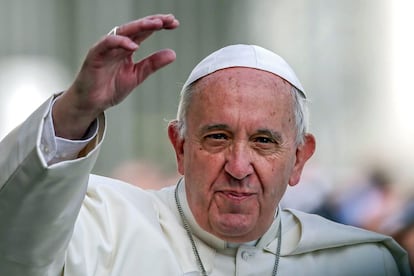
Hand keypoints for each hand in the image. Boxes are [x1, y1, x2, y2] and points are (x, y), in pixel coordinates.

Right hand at [53, 14, 178, 138]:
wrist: (92, 103)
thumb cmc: (111, 88)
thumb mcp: (137, 75)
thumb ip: (153, 64)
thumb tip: (173, 53)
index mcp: (127, 48)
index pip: (145, 32)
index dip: (159, 25)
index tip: (175, 24)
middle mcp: (117, 44)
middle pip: (136, 27)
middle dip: (153, 21)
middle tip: (169, 19)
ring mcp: (106, 48)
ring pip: (123, 31)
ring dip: (140, 26)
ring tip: (156, 24)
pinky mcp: (95, 55)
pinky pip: (107, 43)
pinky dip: (120, 42)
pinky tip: (134, 45)